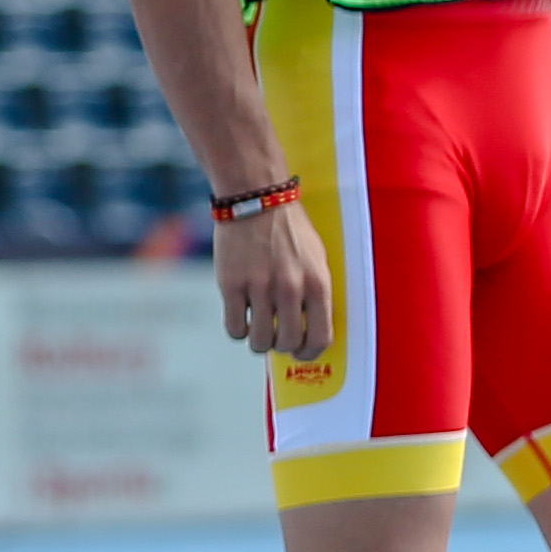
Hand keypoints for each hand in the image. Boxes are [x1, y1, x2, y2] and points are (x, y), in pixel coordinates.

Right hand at [212, 199, 333, 361]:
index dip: (309, 353)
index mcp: (317, 284)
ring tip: (257, 328)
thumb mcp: (316, 258)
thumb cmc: (290, 229)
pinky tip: (241, 316)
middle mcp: (290, 289)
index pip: (319, 338)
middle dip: (281, 346)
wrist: (257, 198)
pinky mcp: (231, 285)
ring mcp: (259, 288)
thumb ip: (314, 293)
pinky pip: (235, 327)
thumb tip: (307, 327)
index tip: (300, 352)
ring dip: (258, 341)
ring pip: (260, 341)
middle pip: (287, 343)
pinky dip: (238, 329)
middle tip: (275, 337)